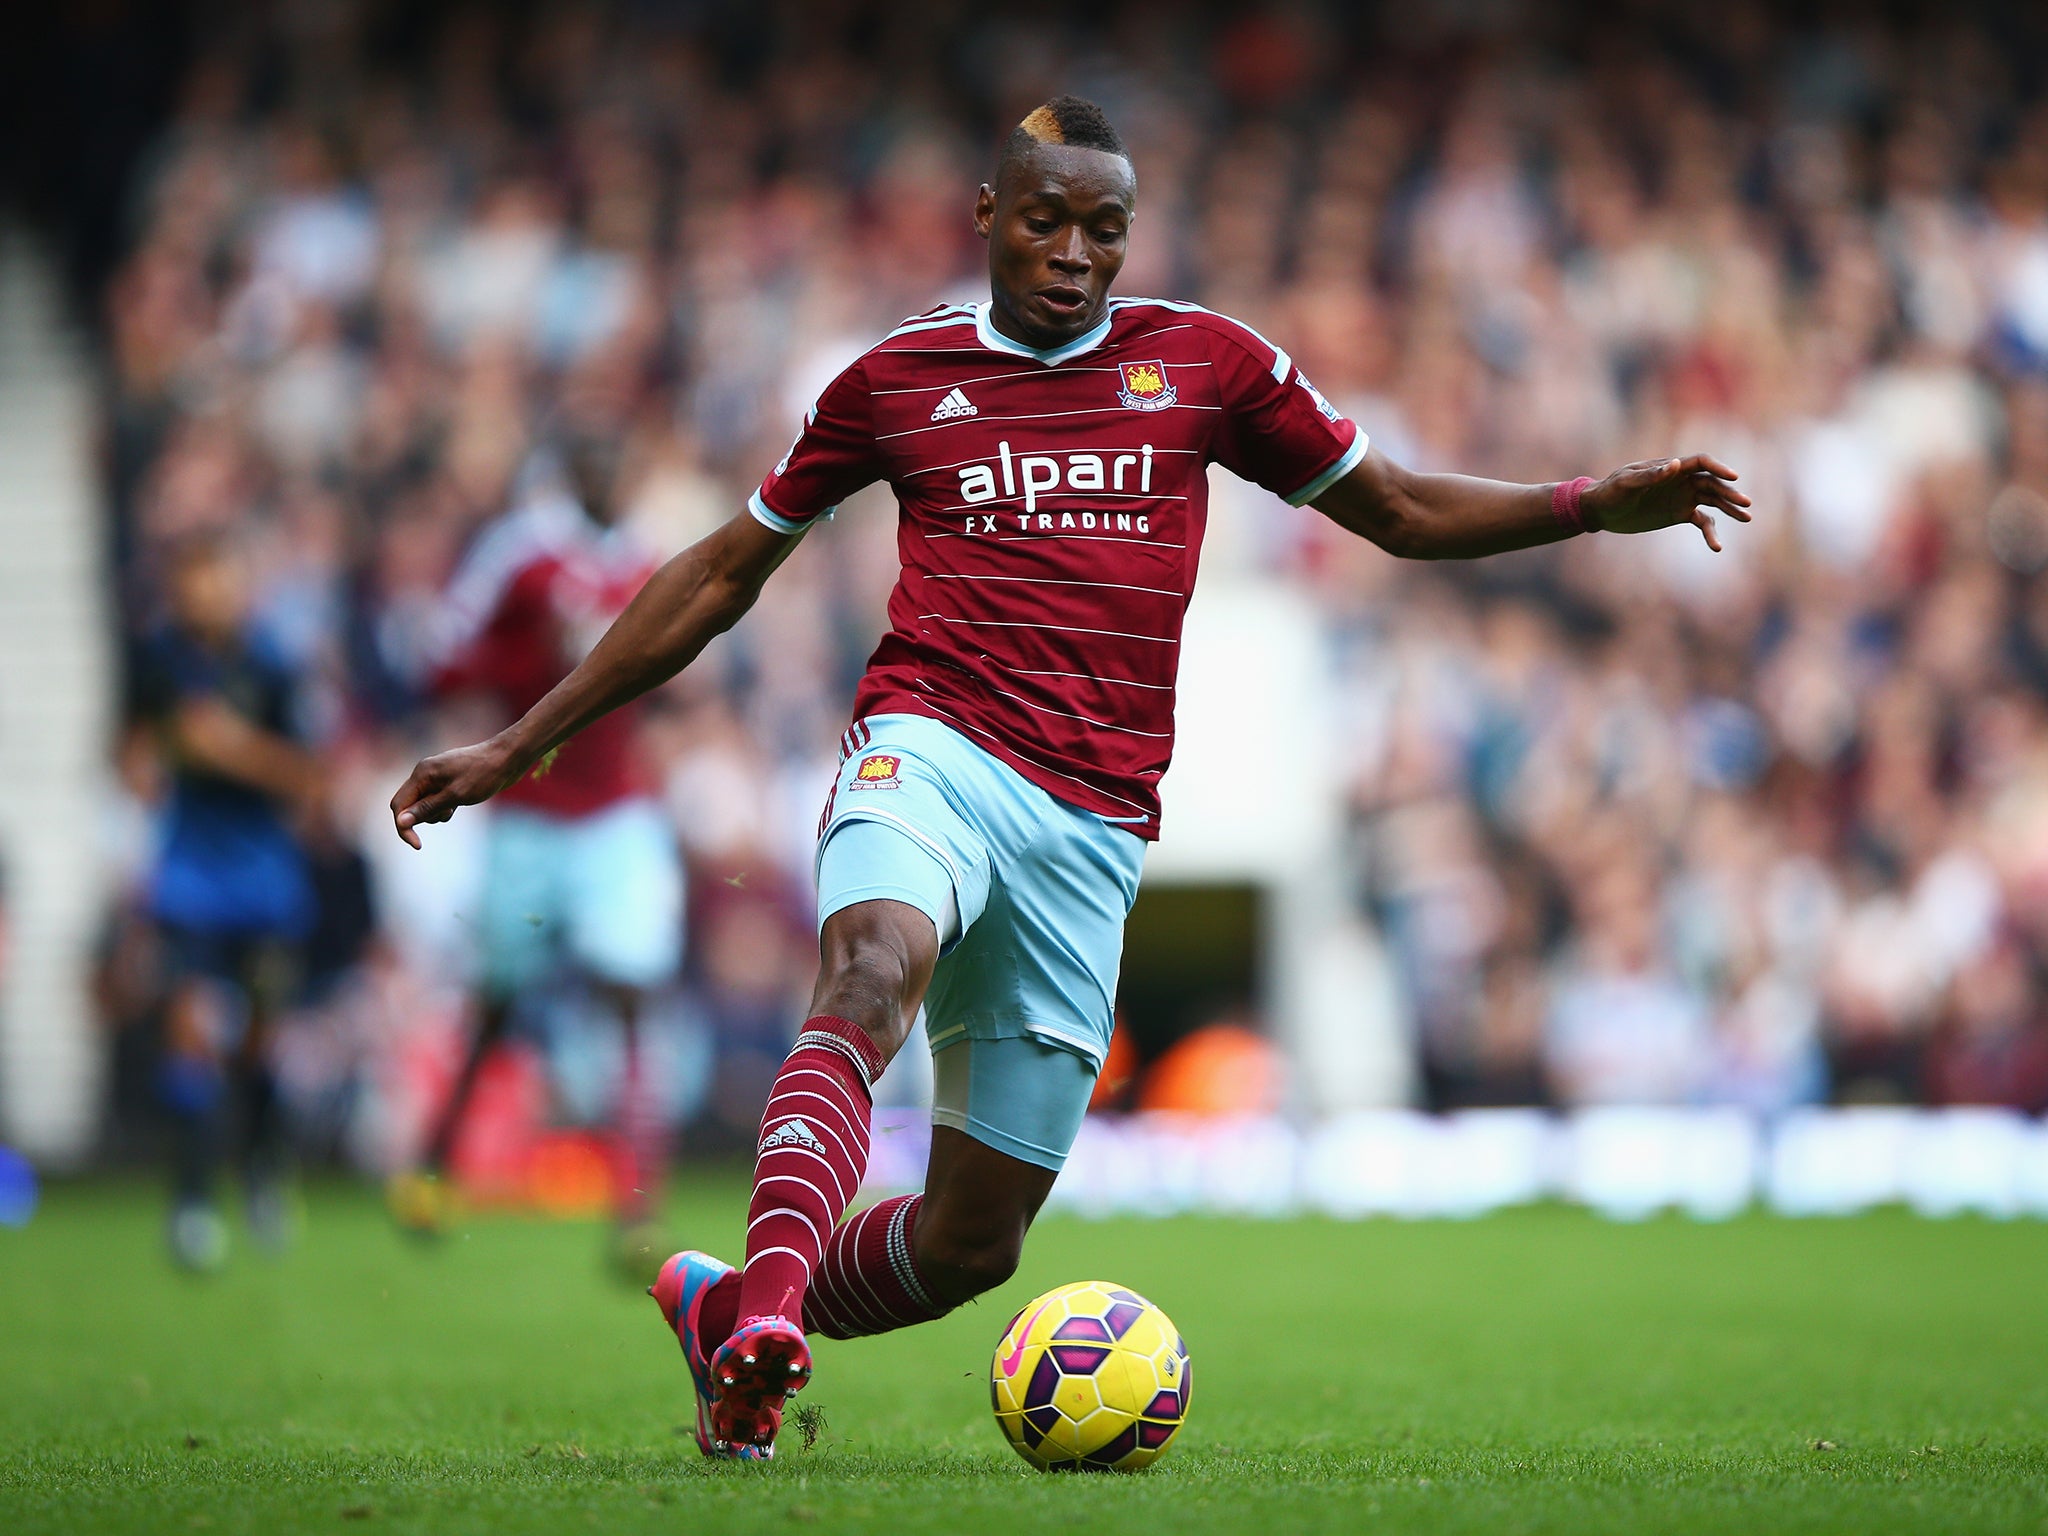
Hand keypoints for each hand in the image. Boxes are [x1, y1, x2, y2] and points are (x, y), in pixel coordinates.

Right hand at [389, 737, 521, 848]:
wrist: (507, 758)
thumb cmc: (484, 775)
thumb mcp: (455, 796)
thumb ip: (427, 808)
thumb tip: (401, 821)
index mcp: (422, 774)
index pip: (399, 804)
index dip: (404, 826)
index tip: (418, 845)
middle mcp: (425, 774)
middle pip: (409, 805)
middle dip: (423, 817)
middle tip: (449, 811)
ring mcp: (437, 777)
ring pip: (425, 805)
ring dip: (436, 813)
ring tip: (458, 804)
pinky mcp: (448, 782)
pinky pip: (437, 801)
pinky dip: (445, 808)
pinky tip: (461, 802)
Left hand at [1582, 454, 1751, 550]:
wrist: (1601, 510)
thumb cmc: (1611, 491)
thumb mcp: (1627, 483)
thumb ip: (1650, 475)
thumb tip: (1675, 465)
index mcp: (1670, 467)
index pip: (1701, 463)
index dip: (1719, 468)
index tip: (1734, 477)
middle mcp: (1681, 480)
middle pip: (1713, 483)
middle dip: (1730, 493)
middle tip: (1745, 504)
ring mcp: (1682, 497)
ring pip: (1714, 501)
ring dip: (1730, 509)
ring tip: (1747, 518)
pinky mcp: (1679, 514)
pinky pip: (1702, 521)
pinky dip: (1711, 532)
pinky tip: (1717, 546)